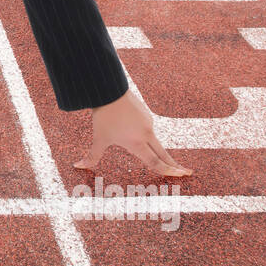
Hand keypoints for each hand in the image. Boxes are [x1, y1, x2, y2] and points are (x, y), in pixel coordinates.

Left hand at [73, 87, 191, 177]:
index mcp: (137, 143)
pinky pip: (147, 129)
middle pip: (163, 154)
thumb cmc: (103, 116)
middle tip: (187, 173)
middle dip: (175, 165)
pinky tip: (130, 128)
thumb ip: (91, 156)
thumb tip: (78, 166)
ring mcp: (148, 123)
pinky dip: (144, 135)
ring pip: (153, 141)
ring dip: (155, 149)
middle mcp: (146, 134)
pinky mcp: (146, 114)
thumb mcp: (98, 138)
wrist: (109, 90)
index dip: (169, 171)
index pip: (156, 162)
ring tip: (139, 143)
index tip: (181, 175)